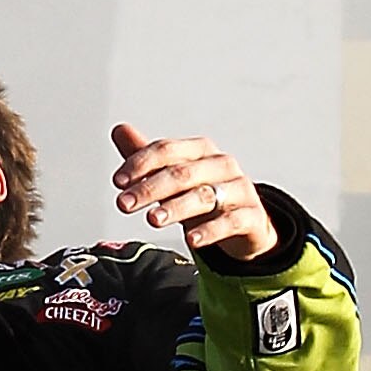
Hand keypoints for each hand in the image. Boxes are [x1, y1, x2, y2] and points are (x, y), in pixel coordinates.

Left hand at [111, 122, 277, 267]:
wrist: (247, 223)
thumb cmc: (205, 194)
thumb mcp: (174, 178)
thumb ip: (147, 159)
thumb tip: (119, 130)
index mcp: (200, 150)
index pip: (167, 150)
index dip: (140, 163)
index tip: (118, 181)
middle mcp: (221, 165)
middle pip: (182, 173)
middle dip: (150, 188)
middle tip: (124, 204)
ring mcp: (240, 189)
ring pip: (204, 196)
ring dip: (175, 207)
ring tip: (152, 219)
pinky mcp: (252, 216)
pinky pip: (231, 222)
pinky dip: (210, 231)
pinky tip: (192, 240)